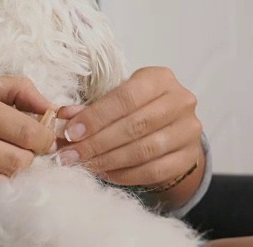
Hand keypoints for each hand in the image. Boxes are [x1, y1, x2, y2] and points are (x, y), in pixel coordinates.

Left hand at [56, 67, 202, 187]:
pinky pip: (154, 170)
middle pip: (135, 126)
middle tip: (71, 155)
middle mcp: (180, 101)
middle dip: (97, 143)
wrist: (171, 128)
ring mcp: (189, 130)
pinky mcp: (189, 157)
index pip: (125, 98)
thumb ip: (91, 108)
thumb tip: (63, 117)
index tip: (71, 133)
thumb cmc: (136, 108)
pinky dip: (125, 175)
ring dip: (108, 160)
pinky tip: (104, 173)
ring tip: (84, 165)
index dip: (96, 117)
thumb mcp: (115, 99)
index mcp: (159, 78)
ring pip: (144, 150)